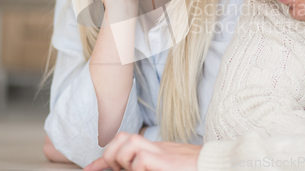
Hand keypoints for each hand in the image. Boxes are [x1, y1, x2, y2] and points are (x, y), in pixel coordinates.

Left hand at [84, 132, 200, 170]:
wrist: (213, 164)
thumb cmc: (192, 167)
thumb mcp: (166, 166)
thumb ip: (149, 165)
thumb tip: (132, 168)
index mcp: (154, 150)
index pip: (123, 146)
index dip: (103, 159)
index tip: (90, 169)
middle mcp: (155, 147)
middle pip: (122, 137)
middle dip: (110, 154)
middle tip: (115, 169)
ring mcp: (160, 151)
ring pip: (128, 143)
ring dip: (124, 160)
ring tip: (134, 170)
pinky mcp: (165, 160)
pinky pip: (141, 160)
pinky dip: (138, 168)